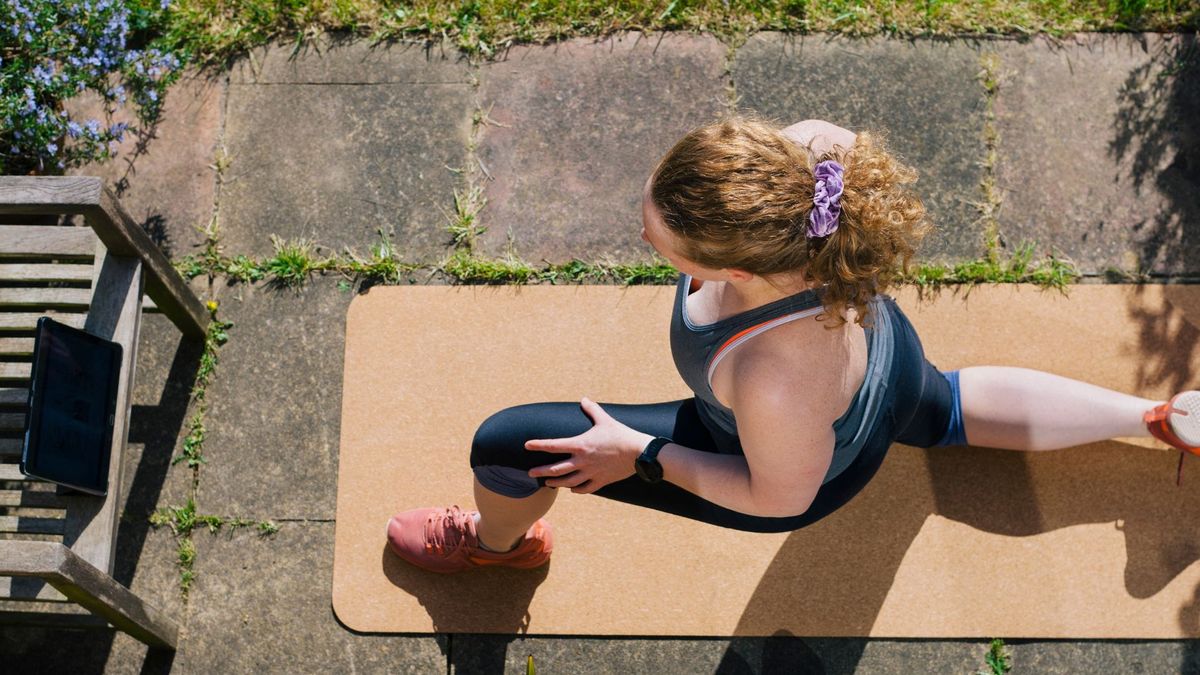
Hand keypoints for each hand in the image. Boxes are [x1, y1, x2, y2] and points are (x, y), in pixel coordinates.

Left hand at [525, 397, 654, 494]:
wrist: (639, 452)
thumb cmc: (621, 434)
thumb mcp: (605, 419)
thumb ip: (592, 409)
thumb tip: (584, 399)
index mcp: (580, 445)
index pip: (553, 445)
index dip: (538, 445)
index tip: (527, 445)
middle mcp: (582, 461)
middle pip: (556, 469)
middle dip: (541, 472)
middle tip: (530, 473)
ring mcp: (591, 473)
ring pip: (568, 482)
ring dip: (556, 483)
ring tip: (547, 483)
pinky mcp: (601, 481)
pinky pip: (585, 488)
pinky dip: (576, 490)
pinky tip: (572, 489)